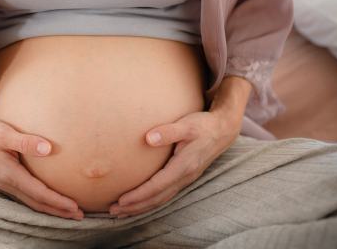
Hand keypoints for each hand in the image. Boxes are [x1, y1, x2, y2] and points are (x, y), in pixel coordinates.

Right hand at [0, 107, 83, 220]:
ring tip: (67, 212)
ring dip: (49, 209)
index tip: (74, 206)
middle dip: (58, 211)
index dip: (57, 201)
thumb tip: (48, 148)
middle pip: (36, 203)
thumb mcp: (4, 133)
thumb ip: (26, 141)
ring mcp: (3, 185)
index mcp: (10, 174)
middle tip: (79, 215)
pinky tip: (44, 202)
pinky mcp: (1, 182)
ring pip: (29, 203)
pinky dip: (37, 203)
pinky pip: (23, 198)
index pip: (39, 193)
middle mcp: (6, 184)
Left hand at [108, 76, 251, 217]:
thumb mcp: (186, 124)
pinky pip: (165, 194)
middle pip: (157, 198)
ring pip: (161, 199)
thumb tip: (148, 138)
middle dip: (135, 207)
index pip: (157, 186)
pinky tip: (139, 202)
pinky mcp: (184, 177)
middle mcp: (185, 177)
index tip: (121, 200)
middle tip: (113, 210)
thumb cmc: (203, 125)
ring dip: (141, 207)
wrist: (223, 130)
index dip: (138, 195)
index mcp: (184, 166)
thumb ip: (167, 131)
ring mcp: (185, 179)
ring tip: (121, 212)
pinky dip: (150, 201)